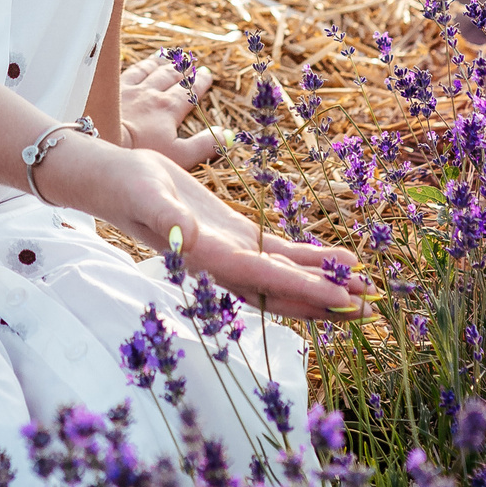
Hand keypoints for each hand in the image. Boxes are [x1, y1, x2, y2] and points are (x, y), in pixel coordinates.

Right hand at [33, 135, 368, 322]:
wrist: (113, 178)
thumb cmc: (127, 186)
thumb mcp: (147, 197)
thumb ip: (167, 219)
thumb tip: (185, 238)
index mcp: (208, 259)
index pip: (265, 280)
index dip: (304, 289)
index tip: (341, 297)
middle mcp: (224, 265)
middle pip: (284, 291)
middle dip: (327, 301)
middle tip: (372, 308)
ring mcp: (232, 251)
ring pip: (287, 275)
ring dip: (325, 283)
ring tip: (367, 288)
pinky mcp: (234, 234)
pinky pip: (278, 252)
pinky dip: (308, 257)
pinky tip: (337, 258)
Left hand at [119, 50, 219, 169]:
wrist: (103, 139)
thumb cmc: (141, 151)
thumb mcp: (180, 155)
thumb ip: (204, 145)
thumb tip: (227, 135)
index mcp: (169, 109)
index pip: (188, 92)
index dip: (199, 83)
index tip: (207, 74)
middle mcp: (151, 94)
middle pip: (170, 77)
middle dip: (183, 70)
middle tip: (191, 62)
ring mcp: (129, 89)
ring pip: (149, 70)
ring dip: (160, 63)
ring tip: (167, 57)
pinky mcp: (110, 89)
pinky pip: (128, 71)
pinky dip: (138, 65)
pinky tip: (138, 64)